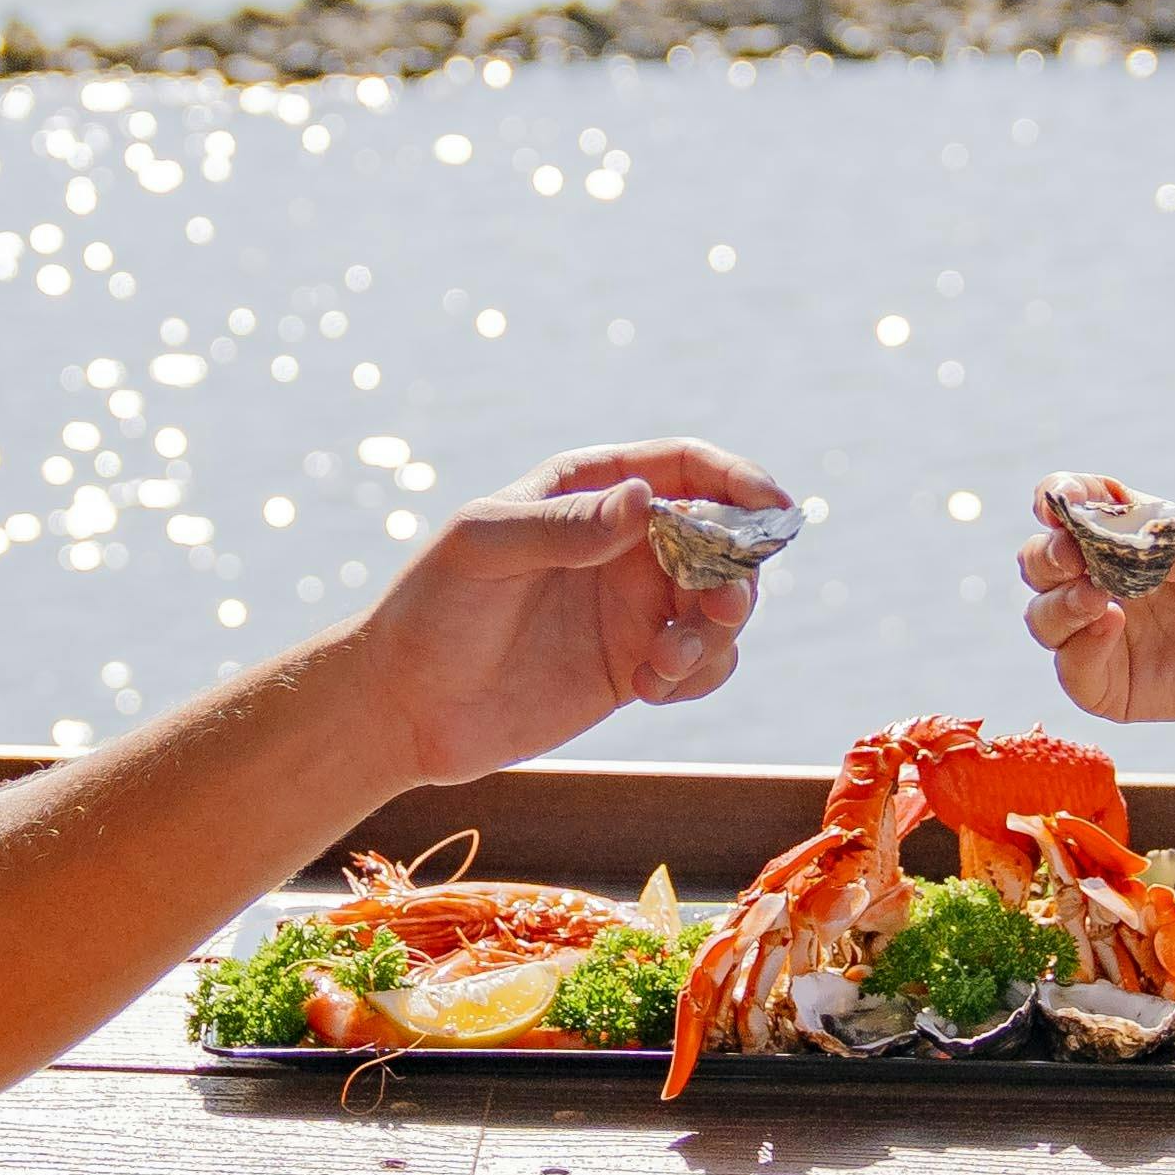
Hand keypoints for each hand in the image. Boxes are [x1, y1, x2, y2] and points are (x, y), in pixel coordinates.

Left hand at [344, 438, 787, 787]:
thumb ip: (567, 526)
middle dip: (736, 571)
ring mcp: (632, 607)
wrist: (403, 706)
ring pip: (721, 607)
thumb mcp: (487, 549)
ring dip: (718, 632)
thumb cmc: (432, 607)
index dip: (737, 482)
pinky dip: (698, 674)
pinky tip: (649, 686)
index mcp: (590, 492)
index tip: (771, 509)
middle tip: (716, 609)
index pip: (686, 468)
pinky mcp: (634, 667)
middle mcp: (623, 544)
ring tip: (665, 662)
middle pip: (722, 541)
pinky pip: (701, 664)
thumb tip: (647, 500)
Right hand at [1019, 493, 1174, 728]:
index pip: (1065, 506)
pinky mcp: (1111, 683)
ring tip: (1094, 596)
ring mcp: (1100, 631)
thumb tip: (1145, 539)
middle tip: (1072, 555)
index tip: (1058, 501)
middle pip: (1039, 564)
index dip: (1054, 499)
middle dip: (1046, 557)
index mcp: (1116, 531)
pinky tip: (1109, 624)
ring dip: (1058, 604)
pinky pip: (1074, 671)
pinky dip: (1080, 649)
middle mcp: (1097, 578)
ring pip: (1044, 618)